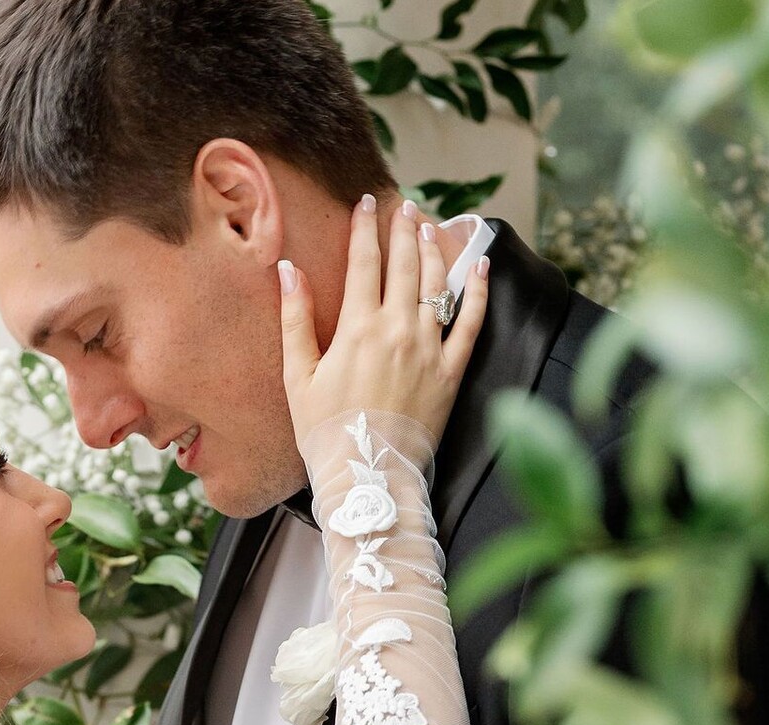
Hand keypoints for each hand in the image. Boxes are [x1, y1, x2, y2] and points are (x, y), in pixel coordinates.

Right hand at [279, 195, 489, 447]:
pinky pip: (471, 323)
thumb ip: (296, 319)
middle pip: (403, 265)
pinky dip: (478, 292)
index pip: (363, 262)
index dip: (364, 228)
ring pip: (436, 285)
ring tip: (430, 228)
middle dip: (403, 229)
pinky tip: (480, 268)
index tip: (365, 204)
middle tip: (404, 206)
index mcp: (357, 327)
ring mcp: (429, 349)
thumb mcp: (298, 375)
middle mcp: (397, 329)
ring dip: (433, 250)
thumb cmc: (325, 431)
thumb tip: (288, 270)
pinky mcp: (451, 372)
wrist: (367, 475)